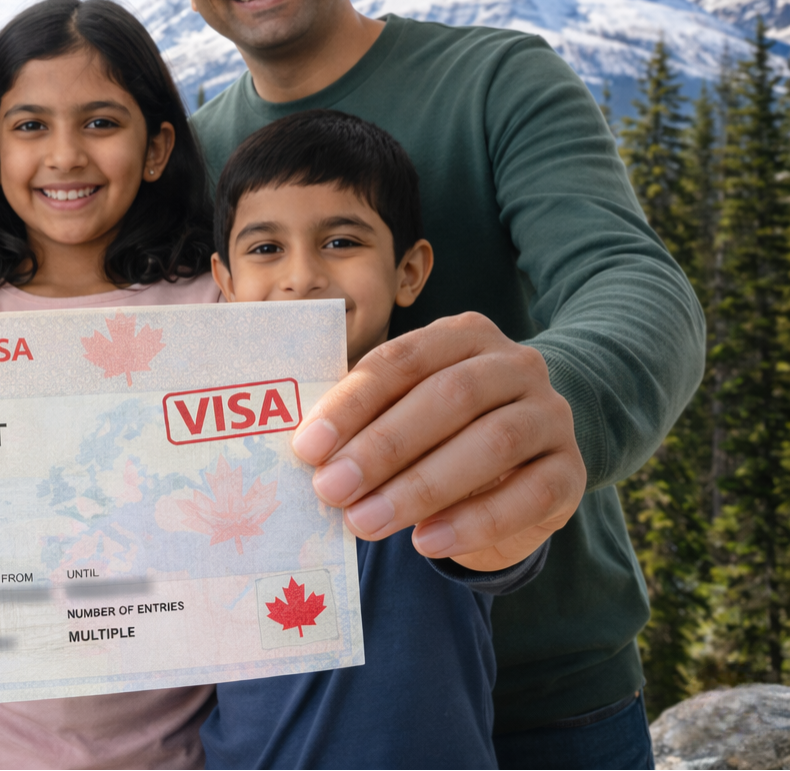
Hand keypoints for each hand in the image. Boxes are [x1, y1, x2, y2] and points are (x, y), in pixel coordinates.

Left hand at [290, 312, 585, 570]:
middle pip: (449, 397)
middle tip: (331, 489)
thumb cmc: (444, 430)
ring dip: (420, 487)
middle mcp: (515, 365)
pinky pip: (529, 495)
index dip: (353, 402)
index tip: (308, 446)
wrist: (528, 459)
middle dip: (382, 447)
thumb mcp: (408, 409)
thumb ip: (369, 417)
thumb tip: (309, 452)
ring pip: (492, 443)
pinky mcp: (570, 471)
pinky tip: (426, 542)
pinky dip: (473, 521)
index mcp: (463, 336)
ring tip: (366, 522)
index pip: (403, 360)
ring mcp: (550, 415)